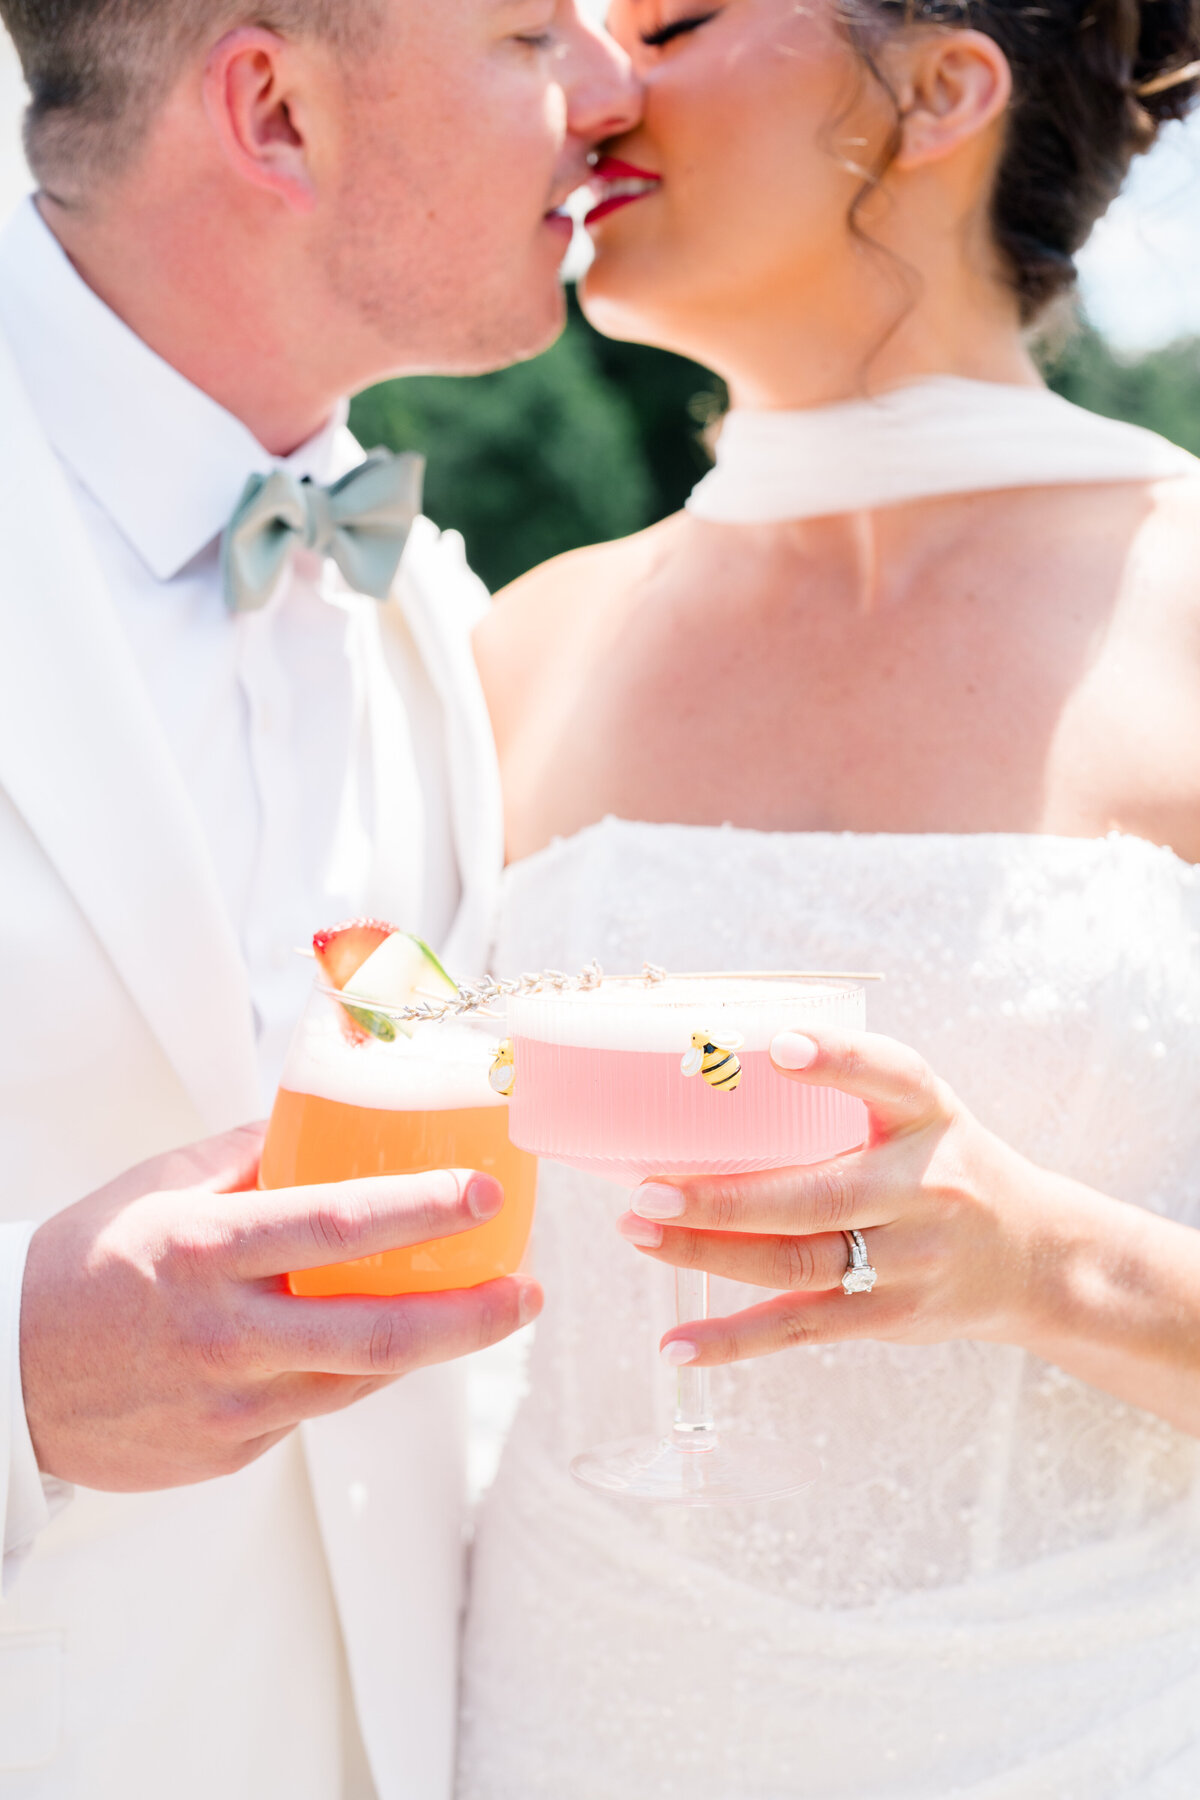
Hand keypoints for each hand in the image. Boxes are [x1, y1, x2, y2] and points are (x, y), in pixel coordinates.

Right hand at [21, 1124, 541, 1489]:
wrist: (5, 1376)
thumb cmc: (87, 1262)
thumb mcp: (163, 1186)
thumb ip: (255, 1155)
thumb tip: (337, 1118)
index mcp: (205, 1251)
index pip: (336, 1228)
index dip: (422, 1212)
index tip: (487, 1195)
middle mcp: (225, 1336)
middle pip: (379, 1336)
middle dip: (473, 1317)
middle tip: (527, 1291)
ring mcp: (230, 1407)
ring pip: (360, 1380)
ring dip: (432, 1347)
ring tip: (482, 1310)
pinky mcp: (231, 1453)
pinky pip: (316, 1407)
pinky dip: (356, 1373)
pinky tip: (377, 1342)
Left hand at [617, 1027, 1071, 1367]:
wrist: (1034, 1258)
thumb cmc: (946, 1165)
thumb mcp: (922, 1112)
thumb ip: (849, 1091)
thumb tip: (719, 1061)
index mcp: (929, 1116)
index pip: (890, 1077)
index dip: (837, 1059)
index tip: (778, 1045)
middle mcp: (925, 1189)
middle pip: (817, 1198)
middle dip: (726, 1199)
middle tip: (647, 1190)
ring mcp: (909, 1261)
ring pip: (797, 1265)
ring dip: (708, 1256)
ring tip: (640, 1234)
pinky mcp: (888, 1317)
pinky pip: (801, 1329)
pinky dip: (733, 1341)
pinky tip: (676, 1344)